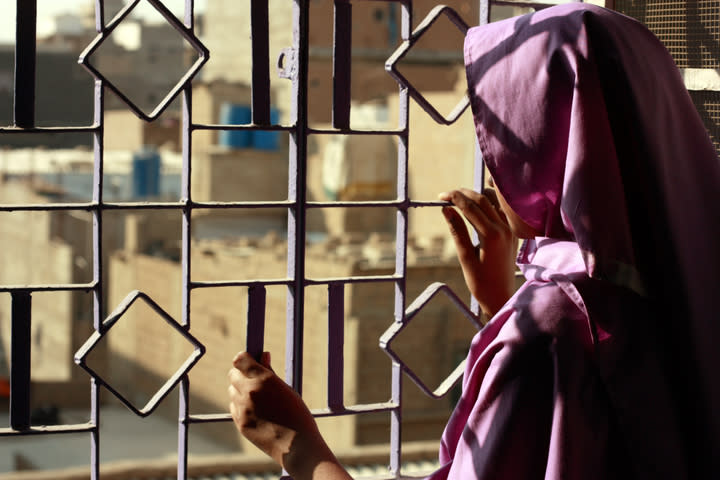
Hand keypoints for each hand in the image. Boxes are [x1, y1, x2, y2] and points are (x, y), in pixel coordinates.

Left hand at [228, 352, 350, 479]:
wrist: (296, 446)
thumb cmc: (297, 414)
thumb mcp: (287, 389)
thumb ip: (270, 372)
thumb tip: (263, 355)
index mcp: (264, 379)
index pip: (240, 359)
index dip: (244, 358)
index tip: (249, 360)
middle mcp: (250, 392)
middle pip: (232, 374)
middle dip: (241, 373)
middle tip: (253, 379)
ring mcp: (243, 409)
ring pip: (231, 390)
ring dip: (240, 390)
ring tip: (257, 398)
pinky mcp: (240, 423)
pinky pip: (233, 407)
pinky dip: (240, 405)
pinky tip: (255, 411)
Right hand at [438, 188, 517, 316]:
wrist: (502, 297)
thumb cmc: (480, 282)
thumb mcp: (465, 257)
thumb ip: (457, 230)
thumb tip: (446, 209)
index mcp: (492, 235)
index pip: (471, 207)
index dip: (454, 198)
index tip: (440, 196)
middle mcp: (505, 229)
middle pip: (483, 200)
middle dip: (463, 194)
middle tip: (446, 195)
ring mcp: (511, 230)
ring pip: (494, 202)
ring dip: (477, 196)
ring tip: (460, 199)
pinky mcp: (513, 233)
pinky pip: (501, 211)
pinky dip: (488, 205)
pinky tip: (476, 209)